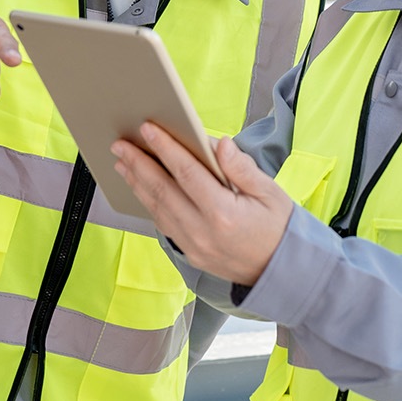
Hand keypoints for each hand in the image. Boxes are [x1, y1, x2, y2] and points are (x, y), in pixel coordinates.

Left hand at [111, 127, 294, 285]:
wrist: (282, 271)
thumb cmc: (280, 227)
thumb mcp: (270, 192)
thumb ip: (241, 167)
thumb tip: (219, 143)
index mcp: (224, 214)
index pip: (187, 173)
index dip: (165, 148)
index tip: (148, 128)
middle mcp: (203, 232)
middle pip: (162, 191)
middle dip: (138, 163)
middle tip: (119, 143)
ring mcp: (193, 246)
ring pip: (157, 209)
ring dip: (137, 183)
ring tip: (122, 162)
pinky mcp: (190, 254)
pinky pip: (163, 224)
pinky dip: (149, 203)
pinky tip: (141, 188)